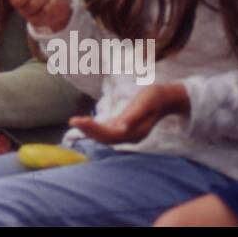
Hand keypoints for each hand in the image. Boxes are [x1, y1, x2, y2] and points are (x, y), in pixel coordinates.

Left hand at [70, 83, 187, 143]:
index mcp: (135, 132)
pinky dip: (95, 128)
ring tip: (75, 122)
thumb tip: (121, 127)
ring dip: (89, 130)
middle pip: (105, 138)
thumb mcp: (146, 103)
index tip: (78, 121)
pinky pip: (106, 132)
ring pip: (104, 137)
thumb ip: (134, 116)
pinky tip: (85, 124)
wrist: (165, 99)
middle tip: (72, 121)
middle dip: (88, 131)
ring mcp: (127, 134)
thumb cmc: (155, 98)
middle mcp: (129, 136)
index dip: (93, 130)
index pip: (110, 135)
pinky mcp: (124, 129)